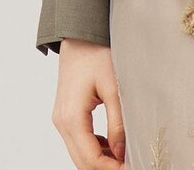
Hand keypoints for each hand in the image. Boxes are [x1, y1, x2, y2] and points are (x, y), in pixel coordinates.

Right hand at [52, 39, 125, 168]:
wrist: (79, 37)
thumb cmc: (96, 55)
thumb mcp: (113, 87)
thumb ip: (117, 122)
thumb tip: (121, 153)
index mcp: (72, 117)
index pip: (90, 158)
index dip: (111, 168)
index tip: (132, 167)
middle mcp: (61, 123)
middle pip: (81, 161)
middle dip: (105, 168)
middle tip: (130, 164)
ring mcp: (61, 120)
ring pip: (79, 154)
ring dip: (100, 160)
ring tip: (125, 157)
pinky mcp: (65, 116)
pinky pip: (78, 142)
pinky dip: (94, 148)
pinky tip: (112, 144)